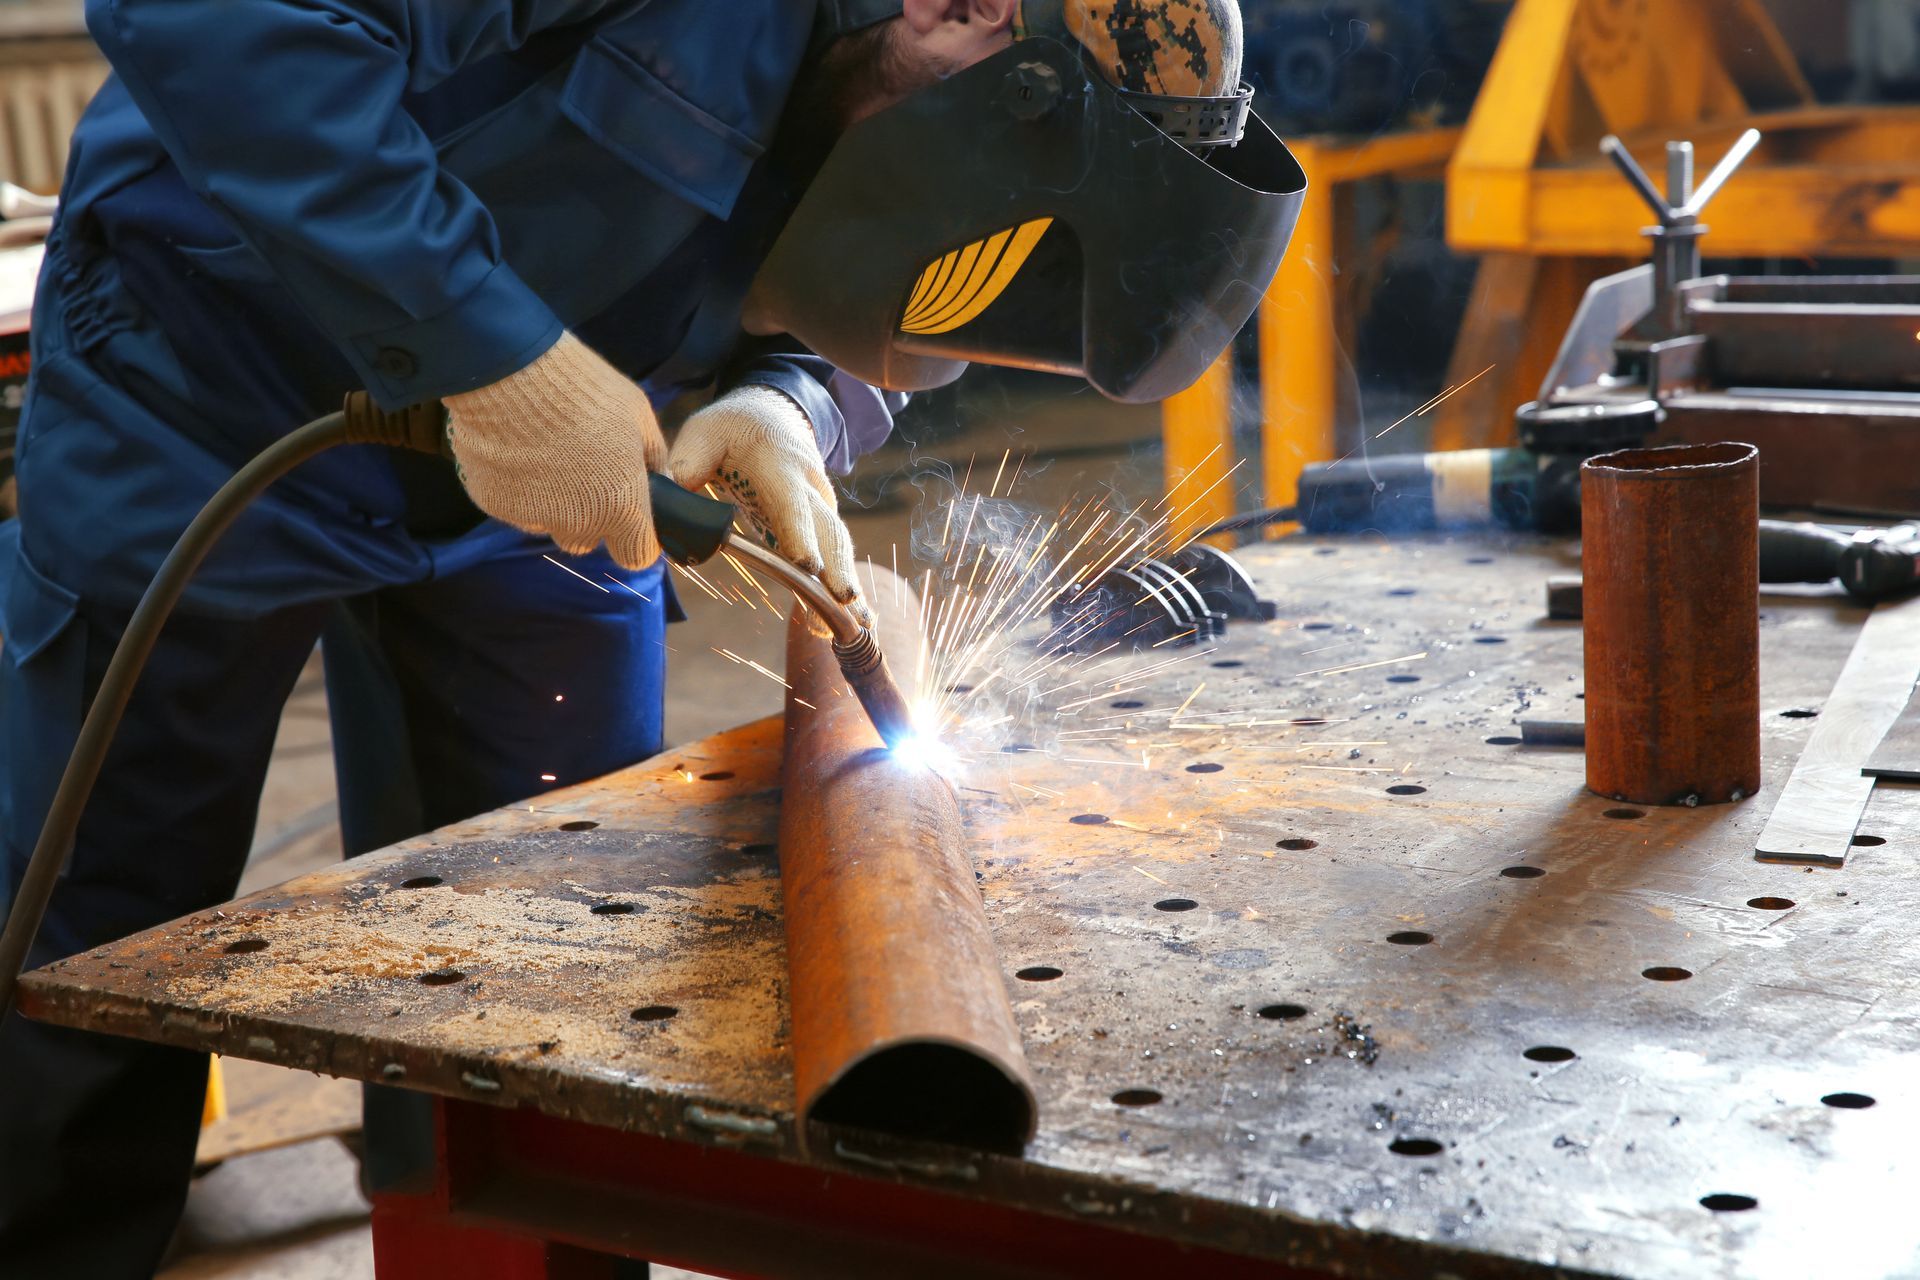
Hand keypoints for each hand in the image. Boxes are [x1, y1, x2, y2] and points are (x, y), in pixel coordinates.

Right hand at [444, 331, 665, 568]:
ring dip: (551, 502)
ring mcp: (531, 517)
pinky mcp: (492, 504)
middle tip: (583, 472)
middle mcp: (576, 523)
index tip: (631, 515)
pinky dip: (516, 487)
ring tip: (544, 453)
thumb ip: (654, 457)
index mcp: (620, 507)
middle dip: (589, 517)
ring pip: (547, 523)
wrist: (509, 372)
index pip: (636, 556)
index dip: (636, 538)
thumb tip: (664, 481)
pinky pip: (513, 506)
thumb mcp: (638, 415)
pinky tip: (515, 449)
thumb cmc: (584, 389)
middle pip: (587, 541)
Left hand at [669, 386, 869, 626]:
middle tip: (846, 602)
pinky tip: (852, 621)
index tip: (808, 564)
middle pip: (828, 531)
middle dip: (839, 568)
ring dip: (848, 585)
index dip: (799, 534)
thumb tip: (667, 496)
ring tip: (860, 623)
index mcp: (779, 466)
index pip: (790, 504)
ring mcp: (819, 506)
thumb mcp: (704, 433)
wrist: (771, 415)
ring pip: (838, 547)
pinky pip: (834, 556)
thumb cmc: (732, 428)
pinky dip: (842, 587)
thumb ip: (687, 463)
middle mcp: (808, 488)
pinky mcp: (818, 524)